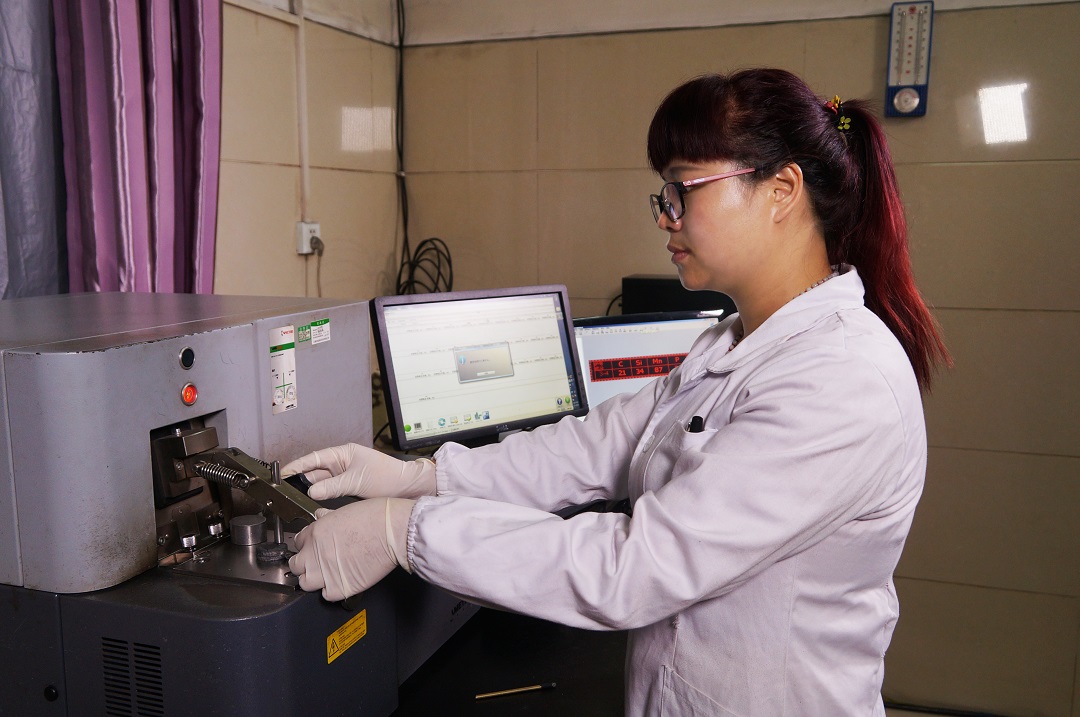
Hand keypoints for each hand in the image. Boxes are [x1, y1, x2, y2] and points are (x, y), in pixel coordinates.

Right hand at [281, 443, 435, 499]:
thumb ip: (332, 486)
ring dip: (312, 488)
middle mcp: (342, 462)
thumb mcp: (357, 481)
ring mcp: (345, 474)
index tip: (283, 472)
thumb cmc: (387, 477)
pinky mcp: (349, 486)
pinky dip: (322, 495)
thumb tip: (311, 491)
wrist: (407, 487)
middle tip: (285, 489)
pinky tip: (314, 501)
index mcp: (344, 453)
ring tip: (296, 496)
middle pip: (315, 470)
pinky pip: (330, 489)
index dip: (297, 465)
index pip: (314, 458)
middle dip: (301, 479)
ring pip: (322, 482)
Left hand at [288, 497, 414, 601]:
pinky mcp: (340, 587)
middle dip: (303, 564)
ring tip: (325, 576)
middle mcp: (315, 553)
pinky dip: (331, 591)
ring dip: (313, 580)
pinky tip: (340, 582)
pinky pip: (326, 595)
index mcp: (315, 532)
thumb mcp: (346, 510)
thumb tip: (321, 516)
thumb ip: (328, 517)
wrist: (393, 531)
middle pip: (295, 565)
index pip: (297, 543)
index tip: (312, 548)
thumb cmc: (376, 517)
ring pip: (305, 583)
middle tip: (315, 563)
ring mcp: (326, 572)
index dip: (306, 545)